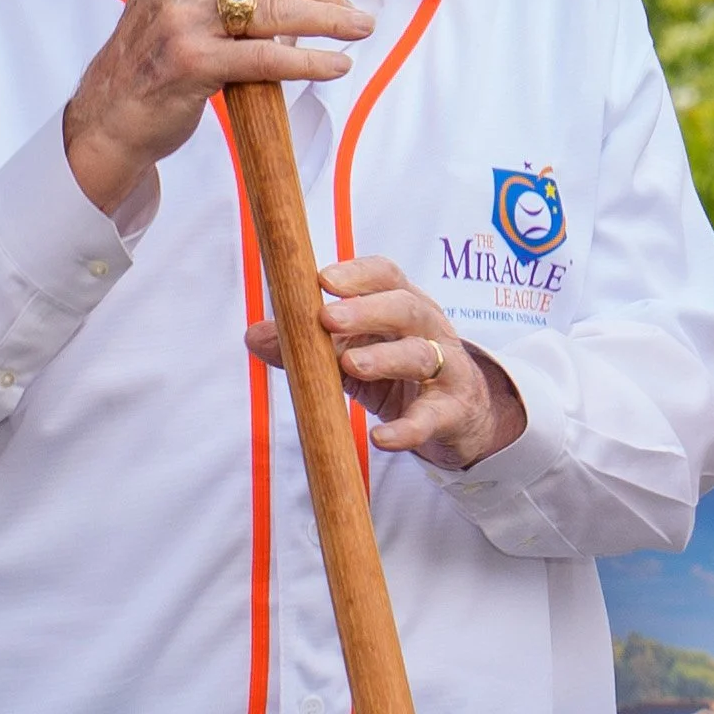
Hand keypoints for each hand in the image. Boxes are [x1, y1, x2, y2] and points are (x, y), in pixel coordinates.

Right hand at [63, 0, 372, 211]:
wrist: (106, 118)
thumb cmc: (152, 65)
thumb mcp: (176, 7)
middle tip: (355, 14)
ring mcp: (181, 19)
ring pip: (274, 10)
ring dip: (329, 20)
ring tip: (360, 30)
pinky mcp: (191, 62)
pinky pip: (266, 57)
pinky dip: (309, 61)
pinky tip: (336, 65)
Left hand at [245, 255, 525, 470]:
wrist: (460, 416)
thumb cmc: (396, 372)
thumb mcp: (352, 355)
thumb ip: (307, 347)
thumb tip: (253, 335)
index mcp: (404, 304)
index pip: (387, 276)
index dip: (357, 274)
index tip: (323, 278)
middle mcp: (429, 329)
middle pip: (405, 308)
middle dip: (367, 310)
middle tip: (328, 319)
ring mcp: (446, 370)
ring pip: (420, 356)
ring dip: (385, 358)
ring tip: (350, 364)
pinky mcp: (452, 413)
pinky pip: (429, 419)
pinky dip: (406, 429)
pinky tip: (379, 439)